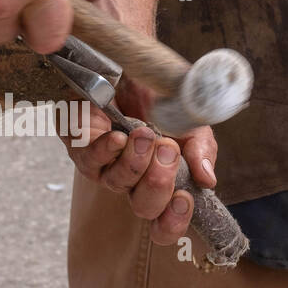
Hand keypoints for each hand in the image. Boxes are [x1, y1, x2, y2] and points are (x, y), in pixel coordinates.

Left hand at [62, 75, 218, 245]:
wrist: (127, 64)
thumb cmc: (156, 99)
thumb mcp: (189, 121)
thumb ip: (201, 149)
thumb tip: (207, 180)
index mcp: (160, 181)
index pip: (164, 223)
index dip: (174, 222)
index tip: (185, 199)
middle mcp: (131, 181)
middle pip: (143, 208)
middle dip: (159, 184)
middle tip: (168, 151)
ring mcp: (104, 167)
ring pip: (117, 183)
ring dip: (135, 161)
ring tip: (145, 134)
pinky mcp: (80, 147)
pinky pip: (90, 159)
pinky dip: (106, 150)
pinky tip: (118, 137)